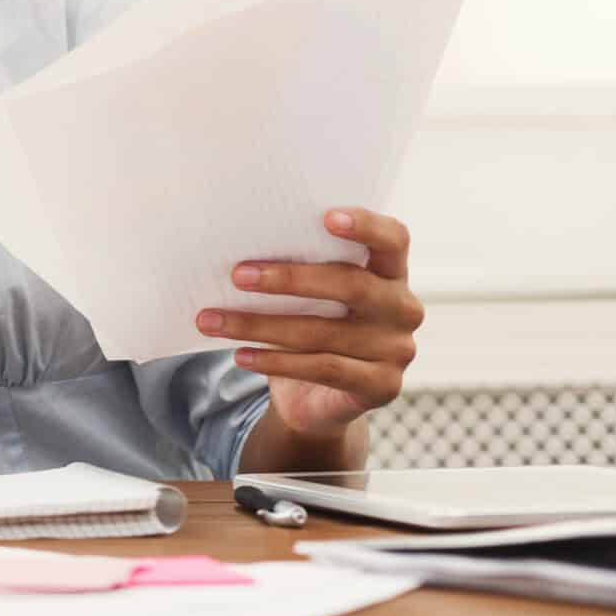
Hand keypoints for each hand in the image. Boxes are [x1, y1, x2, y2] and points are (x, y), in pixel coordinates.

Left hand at [198, 208, 421, 437]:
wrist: (320, 399)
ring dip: (260, 325)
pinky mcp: (382, 386)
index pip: (393, 239)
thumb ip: (298, 268)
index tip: (326, 216)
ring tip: (213, 320)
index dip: (367, 225)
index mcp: (391, 272)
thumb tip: (234, 251)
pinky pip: (323, 368)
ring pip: (323, 332)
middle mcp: (402, 308)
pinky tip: (241, 355)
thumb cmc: (312, 326)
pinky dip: (275, 362)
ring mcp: (397, 349)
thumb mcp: (309, 296)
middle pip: (352, 285)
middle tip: (238, 275)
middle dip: (290, 279)